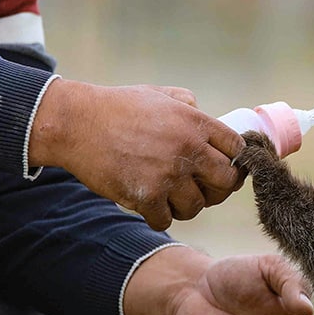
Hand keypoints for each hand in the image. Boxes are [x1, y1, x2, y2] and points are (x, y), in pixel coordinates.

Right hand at [28, 79, 244, 229]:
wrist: (76, 123)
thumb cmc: (117, 107)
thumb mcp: (159, 95)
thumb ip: (188, 105)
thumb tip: (205, 115)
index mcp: (195, 122)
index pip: (237, 149)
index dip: (234, 162)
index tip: (224, 168)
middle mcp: (187, 149)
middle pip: (226, 183)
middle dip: (218, 188)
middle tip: (203, 188)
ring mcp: (167, 174)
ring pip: (198, 206)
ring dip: (186, 205)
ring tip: (171, 196)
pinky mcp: (145, 196)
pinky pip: (166, 220)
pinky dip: (159, 216)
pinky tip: (150, 205)